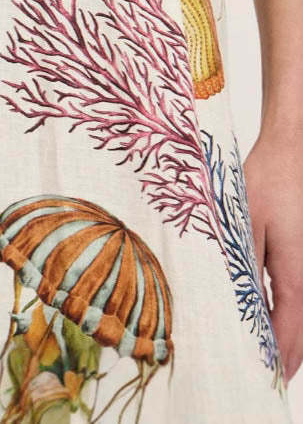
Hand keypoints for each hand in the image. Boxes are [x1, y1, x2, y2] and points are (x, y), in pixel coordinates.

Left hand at [244, 129, 302, 384]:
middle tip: (260, 376)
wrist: (289, 154)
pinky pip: (298, 297)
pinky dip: (287, 315)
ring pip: (302, 316)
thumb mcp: (244, 222)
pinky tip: (270, 320)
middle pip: (300, 331)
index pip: (289, 331)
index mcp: (295, 274)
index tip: (261, 377)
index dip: (275, 358)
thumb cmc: (266, 181)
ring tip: (264, 357)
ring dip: (286, 337)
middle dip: (282, 356)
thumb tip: (235, 302)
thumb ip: (242, 264)